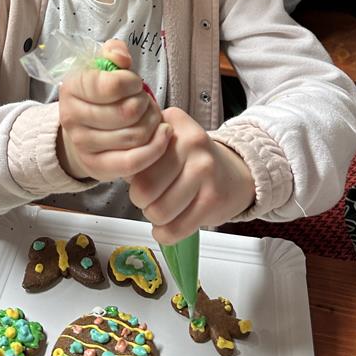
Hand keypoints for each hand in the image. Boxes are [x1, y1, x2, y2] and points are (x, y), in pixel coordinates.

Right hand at [57, 39, 170, 181]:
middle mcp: (72, 118)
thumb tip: (122, 59)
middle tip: (144, 102)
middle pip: (128, 112)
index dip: (132, 83)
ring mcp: (83, 145)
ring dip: (153, 123)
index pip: (110, 86)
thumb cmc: (101, 95)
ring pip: (135, 136)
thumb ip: (114, 53)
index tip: (135, 83)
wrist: (84, 129)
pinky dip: (155, 148)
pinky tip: (162, 134)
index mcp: (72, 87)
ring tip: (150, 117)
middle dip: (145, 104)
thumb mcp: (103, 67)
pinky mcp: (97, 168)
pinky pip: (133, 162)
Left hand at [129, 107, 255, 244]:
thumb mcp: (167, 140)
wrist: (236, 173)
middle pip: (143, 188)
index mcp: (173, 121)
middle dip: (140, 201)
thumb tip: (118, 170)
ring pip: (158, 211)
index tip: (140, 174)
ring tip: (163, 209)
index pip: (134, 156)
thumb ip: (140, 149)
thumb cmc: (191, 160)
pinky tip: (168, 226)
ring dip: (154, 218)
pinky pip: (175, 229)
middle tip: (150, 197)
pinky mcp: (213, 199)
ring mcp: (205, 169)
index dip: (131, 173)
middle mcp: (191, 141)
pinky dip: (165, 234)